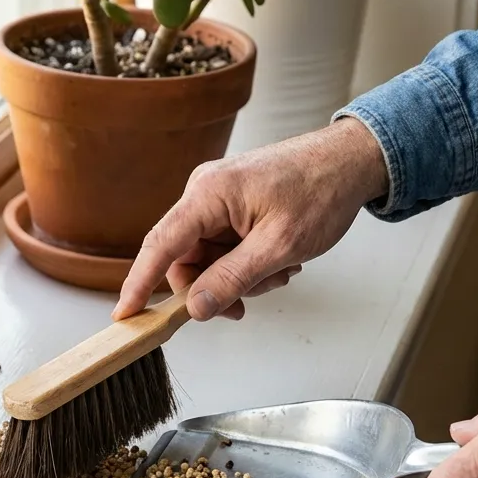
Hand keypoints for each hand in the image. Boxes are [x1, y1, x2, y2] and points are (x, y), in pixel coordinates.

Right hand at [112, 118, 388, 321]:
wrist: (352, 162)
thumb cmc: (321, 190)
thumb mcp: (279, 246)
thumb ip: (232, 279)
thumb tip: (194, 307)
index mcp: (208, 194)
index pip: (159, 245)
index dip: (139, 284)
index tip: (125, 316)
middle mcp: (205, 193)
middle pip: (186, 260)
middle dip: (216, 287)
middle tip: (247, 305)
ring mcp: (219, 200)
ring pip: (209, 260)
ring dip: (241, 277)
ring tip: (281, 271)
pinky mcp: (234, 207)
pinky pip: (226, 249)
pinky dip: (250, 264)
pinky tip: (280, 261)